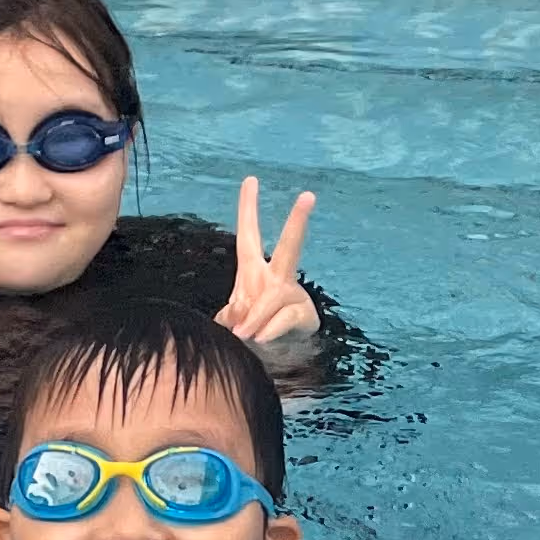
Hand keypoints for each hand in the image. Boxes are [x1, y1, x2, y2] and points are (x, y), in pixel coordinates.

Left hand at [216, 177, 318, 351]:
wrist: (272, 359)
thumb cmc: (248, 332)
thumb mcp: (230, 321)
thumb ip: (230, 316)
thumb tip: (240, 321)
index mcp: (253, 271)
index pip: (249, 235)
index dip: (248, 209)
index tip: (251, 180)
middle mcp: (275, 277)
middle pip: (290, 247)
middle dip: (299, 222)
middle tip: (310, 195)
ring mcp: (292, 295)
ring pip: (275, 296)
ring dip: (256, 317)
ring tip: (244, 335)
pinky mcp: (305, 316)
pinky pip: (284, 318)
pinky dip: (269, 329)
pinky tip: (260, 339)